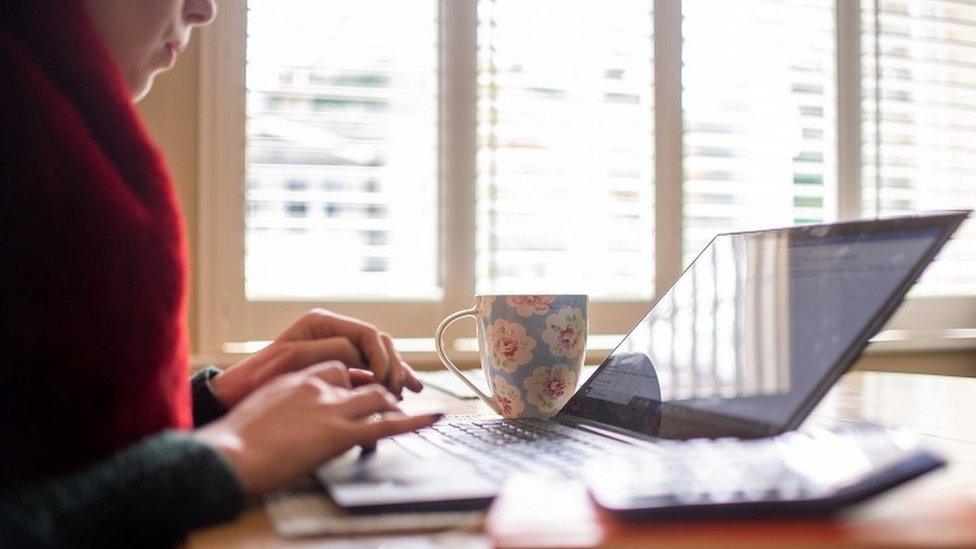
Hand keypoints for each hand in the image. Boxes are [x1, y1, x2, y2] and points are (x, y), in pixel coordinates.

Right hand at [194, 361, 440, 495]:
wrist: (228, 455)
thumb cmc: (236, 440)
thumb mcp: (265, 408)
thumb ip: (288, 403)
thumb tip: (298, 417)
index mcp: (299, 375)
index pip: (341, 365)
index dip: (358, 378)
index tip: (366, 387)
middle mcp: (319, 384)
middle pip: (364, 377)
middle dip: (384, 386)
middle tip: (395, 399)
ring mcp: (331, 407)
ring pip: (379, 396)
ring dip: (395, 403)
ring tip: (408, 412)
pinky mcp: (339, 433)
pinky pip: (387, 424)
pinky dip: (415, 421)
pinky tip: (434, 417)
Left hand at [211, 308, 422, 407]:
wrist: (238, 397)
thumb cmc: (259, 377)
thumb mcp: (294, 359)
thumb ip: (331, 351)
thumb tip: (361, 355)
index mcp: (321, 323)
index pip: (366, 334)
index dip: (381, 356)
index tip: (385, 380)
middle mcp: (332, 333)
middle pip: (378, 344)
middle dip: (394, 365)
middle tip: (401, 390)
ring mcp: (336, 351)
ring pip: (378, 358)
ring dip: (396, 373)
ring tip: (411, 390)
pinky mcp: (338, 370)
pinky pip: (369, 372)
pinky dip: (385, 382)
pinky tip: (399, 393)